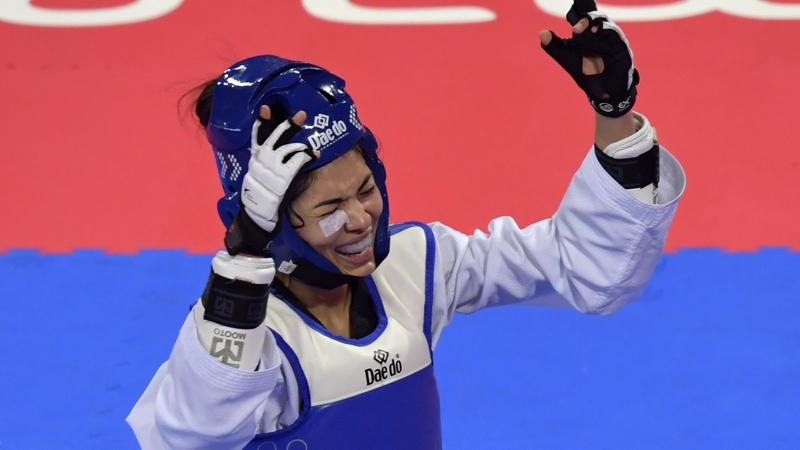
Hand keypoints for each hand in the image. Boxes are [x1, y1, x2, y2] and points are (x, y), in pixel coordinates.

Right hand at [224, 106, 317, 255]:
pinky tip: (315, 154)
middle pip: (275, 137)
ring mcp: (271, 170)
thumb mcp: (257, 178)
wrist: (257, 219)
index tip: (266, 108)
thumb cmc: (260, 199)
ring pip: (288, 148)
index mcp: (254, 160)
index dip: (262, 121)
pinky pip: (296, 162)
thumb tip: (274, 153)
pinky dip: (306, 155)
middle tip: (301, 114)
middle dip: (288, 125)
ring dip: (301, 143)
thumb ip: (265, 164)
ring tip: (312, 142)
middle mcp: (261, 161)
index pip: (257, 136)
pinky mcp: (282, 179)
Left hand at [539, 0, 638, 117]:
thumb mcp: (567, 59)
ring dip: (591, 22)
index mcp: (584, 32)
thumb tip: (542, 33)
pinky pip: (613, 33)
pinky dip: (604, 29)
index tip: (574, 2)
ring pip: (603, 20)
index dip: (579, 4)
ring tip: (578, 29)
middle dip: (583, 16)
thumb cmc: (586, 74)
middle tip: (574, 27)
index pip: (581, 14)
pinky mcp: (620, 45)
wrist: (602, 92)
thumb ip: (554, 47)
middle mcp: (598, 32)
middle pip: (592, 15)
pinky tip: (594, 30)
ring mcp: (610, 37)